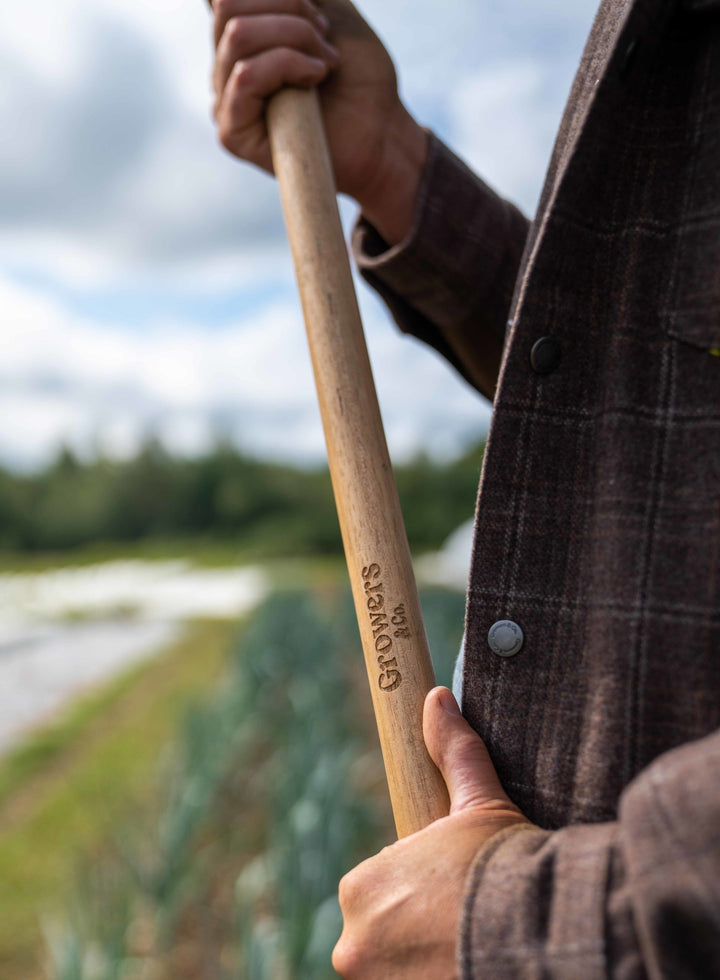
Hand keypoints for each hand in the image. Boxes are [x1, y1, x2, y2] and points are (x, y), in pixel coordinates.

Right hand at [211, 0, 427, 242]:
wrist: (380, 131)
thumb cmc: (358, 75)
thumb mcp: (329, 10)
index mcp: (243, 36)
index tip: (320, 18)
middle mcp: (226, 65)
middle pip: (228, 6)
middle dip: (289, 10)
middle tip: (325, 37)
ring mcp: (226, 99)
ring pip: (238, 36)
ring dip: (294, 38)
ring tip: (326, 63)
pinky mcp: (233, 133)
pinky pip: (245, 77)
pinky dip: (286, 65)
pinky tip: (315, 78)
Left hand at [332, 687, 530, 978]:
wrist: (542, 933)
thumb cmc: (504, 866)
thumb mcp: (479, 804)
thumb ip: (453, 752)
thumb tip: (436, 699)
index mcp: (359, 887)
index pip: (380, 891)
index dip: (419, 892)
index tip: (454, 895)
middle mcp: (352, 943)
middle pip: (384, 937)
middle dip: (418, 933)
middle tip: (464, 925)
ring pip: (397, 969)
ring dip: (425, 962)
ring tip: (468, 948)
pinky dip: (430, 979)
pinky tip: (466, 967)